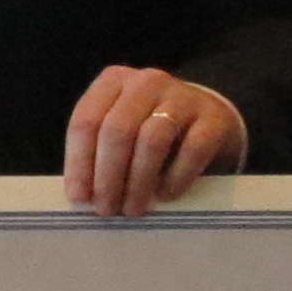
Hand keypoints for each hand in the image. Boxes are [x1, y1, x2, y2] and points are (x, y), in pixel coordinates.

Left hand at [63, 68, 247, 217]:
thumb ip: (98, 152)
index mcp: (114, 81)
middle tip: (107, 209)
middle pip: (117, 130)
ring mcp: (183, 96)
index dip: (79, 162)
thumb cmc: (152, 130)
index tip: (78, 198)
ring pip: (152, 140)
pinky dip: (176, 177)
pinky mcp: (213, 119)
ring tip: (132, 208)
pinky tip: (165, 195)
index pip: (86, 121)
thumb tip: (81, 195)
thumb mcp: (121, 131)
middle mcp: (146, 82)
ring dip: (138, 181)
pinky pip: (192, 150)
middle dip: (108, 176)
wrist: (209, 119)